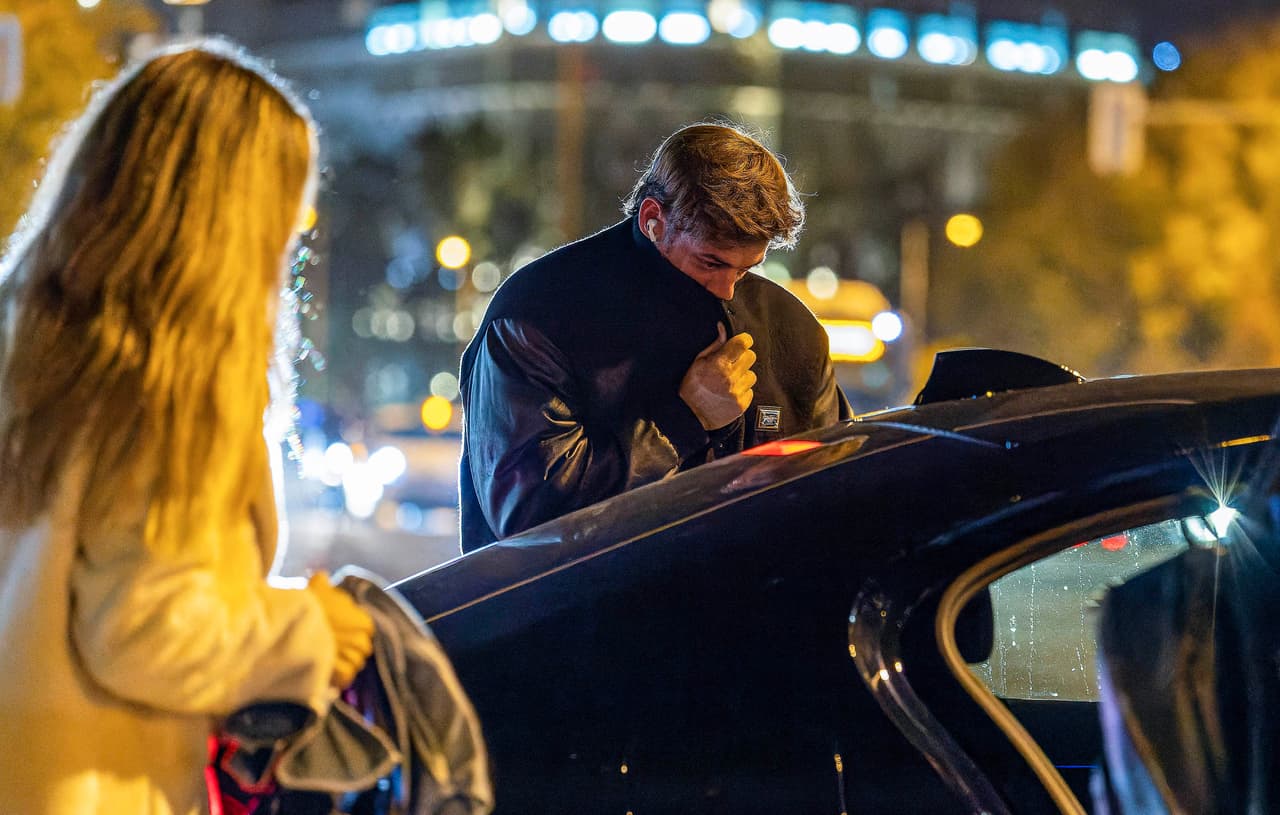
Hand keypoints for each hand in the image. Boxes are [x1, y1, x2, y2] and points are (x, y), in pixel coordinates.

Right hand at [307, 572, 374, 689]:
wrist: (294, 623)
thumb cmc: (307, 604)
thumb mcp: (316, 587)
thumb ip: (324, 582)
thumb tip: (322, 576)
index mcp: (364, 621)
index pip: (366, 633)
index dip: (352, 635)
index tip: (338, 634)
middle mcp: (363, 640)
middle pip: (361, 653)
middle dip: (349, 652)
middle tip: (331, 649)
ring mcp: (353, 658)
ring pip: (354, 667)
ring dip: (343, 665)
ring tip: (326, 661)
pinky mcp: (341, 674)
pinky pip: (345, 680)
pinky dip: (337, 679)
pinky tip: (326, 673)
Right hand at [679, 324, 756, 429]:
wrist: (690, 417)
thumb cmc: (691, 388)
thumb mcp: (697, 363)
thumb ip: (714, 345)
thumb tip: (723, 327)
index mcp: (718, 365)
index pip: (742, 343)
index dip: (743, 341)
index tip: (740, 343)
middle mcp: (730, 378)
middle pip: (750, 356)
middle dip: (742, 357)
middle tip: (732, 363)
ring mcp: (737, 392)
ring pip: (752, 375)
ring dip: (742, 376)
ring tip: (729, 381)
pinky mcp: (741, 405)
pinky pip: (750, 391)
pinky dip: (742, 391)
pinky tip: (730, 393)